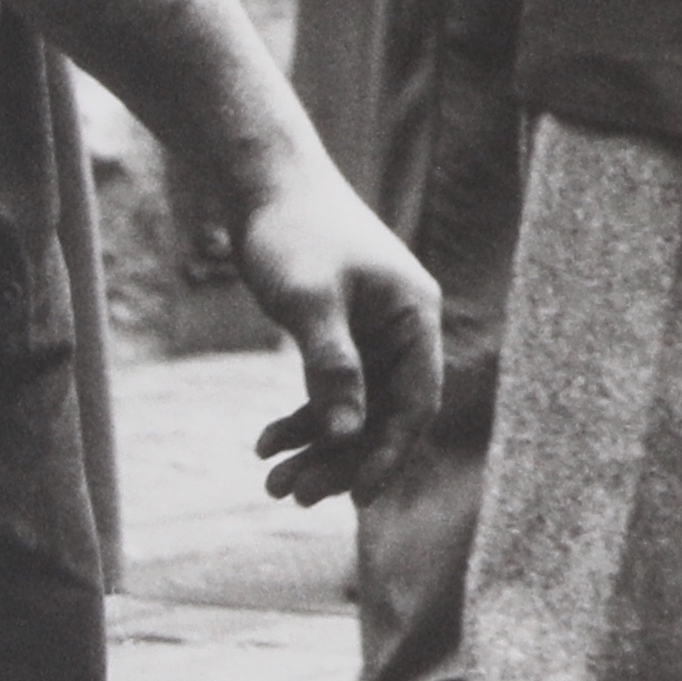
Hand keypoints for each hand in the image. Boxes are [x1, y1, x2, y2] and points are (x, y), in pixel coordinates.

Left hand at [231, 167, 441, 502]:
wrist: (265, 183)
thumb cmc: (294, 233)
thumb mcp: (311, 302)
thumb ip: (332, 367)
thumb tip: (345, 435)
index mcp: (413, 315)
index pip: (416, 401)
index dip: (390, 453)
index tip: (357, 497)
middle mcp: (401, 328)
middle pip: (384, 413)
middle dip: (342, 459)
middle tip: (296, 495)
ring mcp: (372, 332)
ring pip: (355, 408)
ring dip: (318, 447)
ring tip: (274, 483)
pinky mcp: (341, 332)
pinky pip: (330, 389)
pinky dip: (303, 418)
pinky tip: (267, 443)